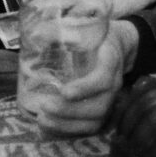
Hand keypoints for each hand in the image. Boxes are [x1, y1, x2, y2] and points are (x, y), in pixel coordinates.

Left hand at [33, 20, 138, 135]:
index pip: (102, 79)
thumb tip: (35, 34)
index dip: (85, 88)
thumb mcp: (86, 27)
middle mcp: (113, 84)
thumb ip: (65, 30)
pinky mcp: (103, 108)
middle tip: (44, 107)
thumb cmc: (97, 35)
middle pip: (99, 106)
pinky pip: (90, 125)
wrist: (120, 45)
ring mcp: (110, 98)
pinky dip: (69, 129)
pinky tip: (48, 126)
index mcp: (109, 61)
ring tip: (42, 120)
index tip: (64, 92)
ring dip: (68, 124)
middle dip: (70, 111)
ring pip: (95, 121)